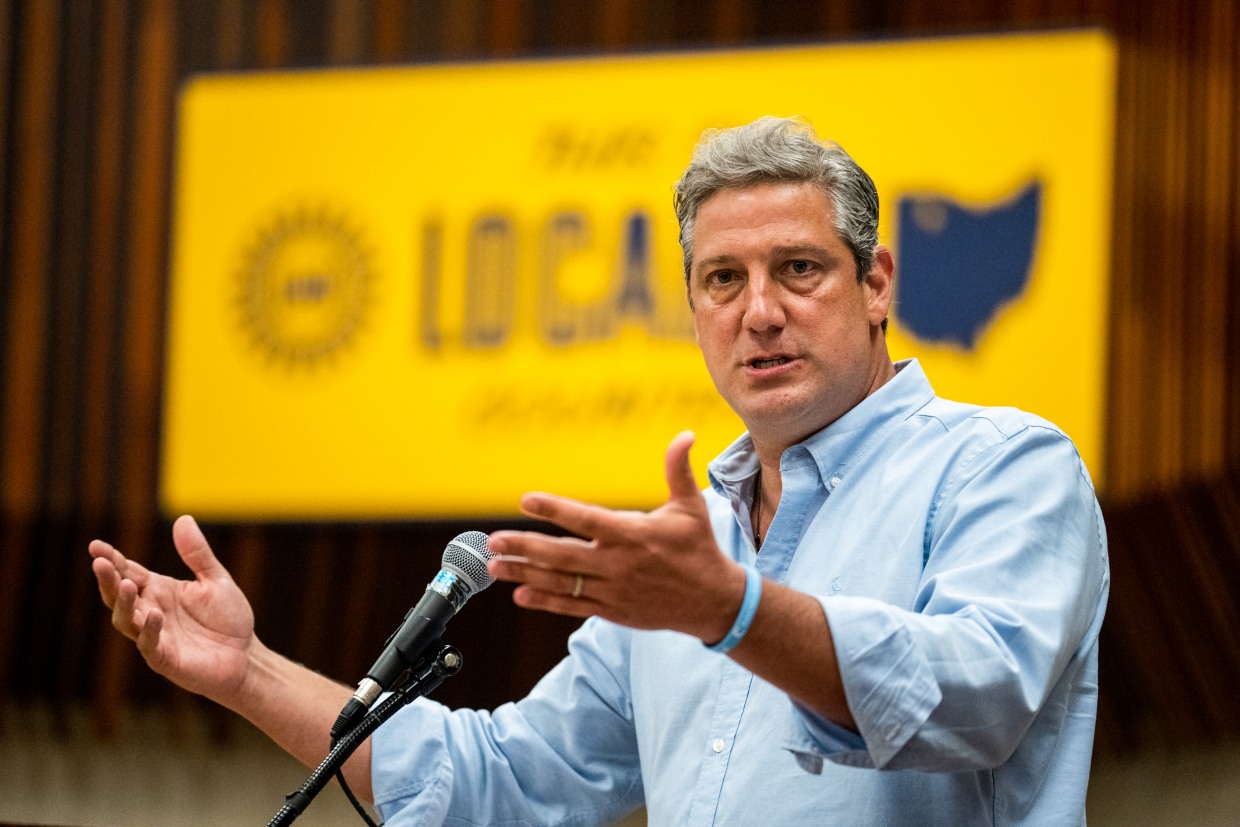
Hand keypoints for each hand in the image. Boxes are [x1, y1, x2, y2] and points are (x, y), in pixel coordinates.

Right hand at [89, 515, 255, 703]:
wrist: (246, 655)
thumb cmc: (228, 618)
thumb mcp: (216, 580)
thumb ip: (198, 553)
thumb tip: (183, 518)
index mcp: (160, 590)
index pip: (130, 573)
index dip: (112, 560)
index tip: (96, 546)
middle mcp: (152, 611)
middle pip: (120, 595)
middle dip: (108, 579)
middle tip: (99, 562)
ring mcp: (156, 636)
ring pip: (127, 621)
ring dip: (124, 604)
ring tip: (127, 585)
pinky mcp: (166, 659)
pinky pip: (150, 645)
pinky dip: (150, 631)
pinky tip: (155, 615)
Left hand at [487, 431, 746, 644]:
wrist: (713, 602)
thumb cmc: (698, 548)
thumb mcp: (691, 507)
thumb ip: (678, 470)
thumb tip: (685, 434)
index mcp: (632, 534)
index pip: (586, 519)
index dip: (554, 509)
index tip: (525, 499)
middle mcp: (617, 563)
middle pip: (562, 555)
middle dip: (524, 547)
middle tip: (492, 541)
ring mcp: (612, 590)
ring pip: (560, 582)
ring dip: (524, 574)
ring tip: (494, 567)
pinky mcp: (611, 610)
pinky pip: (571, 605)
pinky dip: (545, 601)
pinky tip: (519, 595)